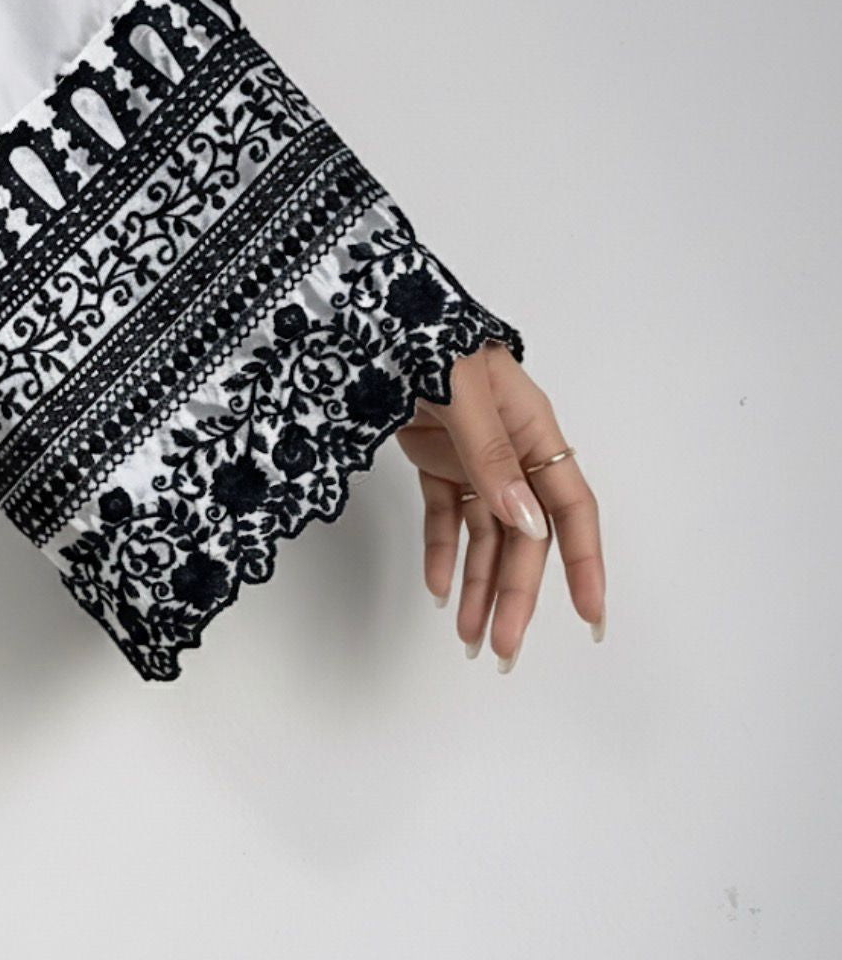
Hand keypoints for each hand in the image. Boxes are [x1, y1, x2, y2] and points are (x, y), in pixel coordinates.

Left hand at [395, 343, 604, 671]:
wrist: (368, 311)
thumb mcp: (462, 390)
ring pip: (485, 536)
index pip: (572, 509)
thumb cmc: (422, 333)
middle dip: (514, 595)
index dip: (583, 564)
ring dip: (478, 587)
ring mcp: (472, 456)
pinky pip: (447, 517)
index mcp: (534, 429)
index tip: (591, 616)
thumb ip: (492, 457)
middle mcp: (511, 450)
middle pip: (524, 537)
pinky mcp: (434, 460)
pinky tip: (439, 593)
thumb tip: (526, 523)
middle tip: (500, 648)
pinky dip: (443, 554)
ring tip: (469, 639)